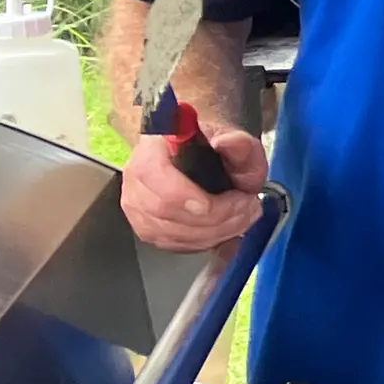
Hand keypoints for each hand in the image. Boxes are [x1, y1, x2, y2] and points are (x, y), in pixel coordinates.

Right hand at [121, 126, 266, 251]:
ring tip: (243, 216)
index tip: (226, 200)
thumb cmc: (210, 148)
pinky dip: (207, 241)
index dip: (187, 195)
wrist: (198, 158)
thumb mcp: (234, 138)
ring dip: (216, 232)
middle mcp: (137, 181)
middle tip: (247, 207)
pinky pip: (175, 245)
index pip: (153, 175)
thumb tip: (228, 142)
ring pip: (170, 233)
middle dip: (216, 216)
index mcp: (151, 149)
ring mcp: (138, 208)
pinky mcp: (147, 229)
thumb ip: (239, 142)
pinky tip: (227, 228)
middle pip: (164, 210)